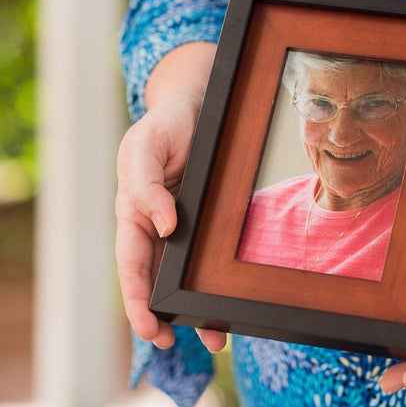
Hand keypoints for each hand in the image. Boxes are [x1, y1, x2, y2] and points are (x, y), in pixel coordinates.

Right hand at [115, 92, 223, 348]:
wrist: (193, 107)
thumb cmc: (162, 126)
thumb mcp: (145, 148)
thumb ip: (145, 186)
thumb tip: (163, 227)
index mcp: (132, 214)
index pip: (132, 266)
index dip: (138, 301)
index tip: (151, 329)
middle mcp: (155, 226)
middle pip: (160, 281)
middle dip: (171, 316)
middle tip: (194, 342)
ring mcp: (181, 226)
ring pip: (184, 275)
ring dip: (198, 306)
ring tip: (219, 336)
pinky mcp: (205, 220)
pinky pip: (206, 255)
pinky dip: (214, 280)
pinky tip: (229, 298)